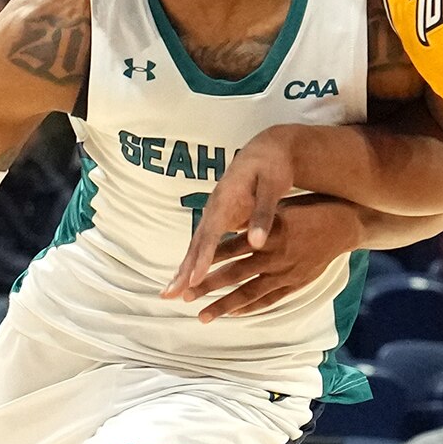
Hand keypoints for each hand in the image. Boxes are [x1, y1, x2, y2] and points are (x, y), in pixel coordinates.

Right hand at [168, 129, 304, 300]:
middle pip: (196, 243)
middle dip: (183, 269)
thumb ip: (263, 215)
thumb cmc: (272, 167)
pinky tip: (190, 279)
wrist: (266, 150)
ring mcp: (214, 214)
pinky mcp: (219, 220)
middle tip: (170, 294)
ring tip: (171, 293)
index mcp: (226, 199)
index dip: (202, 258)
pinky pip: (204, 245)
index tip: (194, 280)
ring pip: (196, 245)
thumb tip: (256, 243)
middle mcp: (214, 208)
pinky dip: (194, 262)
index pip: (210, 234)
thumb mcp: (272, 187)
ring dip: (183, 269)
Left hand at [175, 195, 367, 319]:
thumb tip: (225, 224)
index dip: (207, 260)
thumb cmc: (308, 210)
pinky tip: (233, 314)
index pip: (230, 249)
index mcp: (267, 232)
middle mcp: (274, 255)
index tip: (187, 272)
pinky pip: (270, 299)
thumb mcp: (279, 208)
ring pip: (249, 292)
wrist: (344, 224)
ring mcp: (285, 272)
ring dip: (224, 305)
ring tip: (203, 315)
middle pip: (235, 274)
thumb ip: (253, 221)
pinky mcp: (296, 283)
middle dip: (208, 287)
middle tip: (186, 298)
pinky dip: (251, 307)